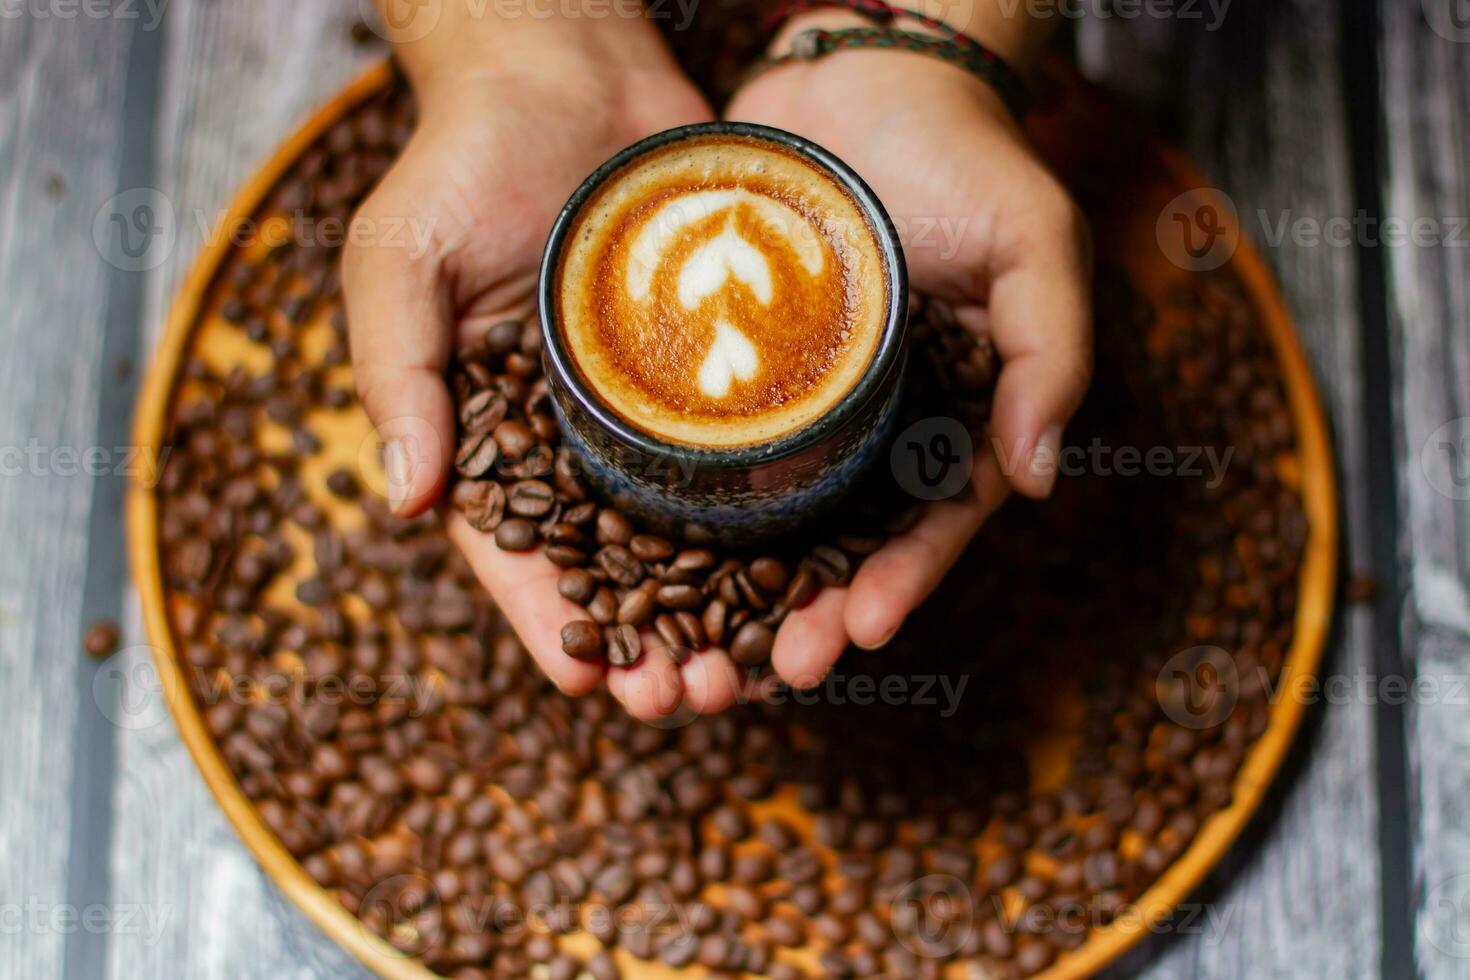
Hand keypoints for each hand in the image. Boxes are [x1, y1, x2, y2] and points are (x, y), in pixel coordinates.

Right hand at [344, 14, 732, 719]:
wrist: (566, 64)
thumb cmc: (465, 156)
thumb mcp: (401, 259)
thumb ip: (398, 374)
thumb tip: (407, 498)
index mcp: (494, 430)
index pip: (518, 551)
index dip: (551, 622)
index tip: (595, 683)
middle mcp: (581, 431)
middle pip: (618, 562)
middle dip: (655, 639)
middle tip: (697, 697)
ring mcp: (656, 402)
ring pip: (697, 525)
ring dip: (728, 603)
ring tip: (770, 659)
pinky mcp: (725, 362)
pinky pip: (756, 444)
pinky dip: (781, 508)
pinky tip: (821, 561)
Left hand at [726, 12, 1093, 684]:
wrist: (864, 72)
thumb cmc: (965, 154)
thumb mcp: (1036, 242)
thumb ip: (1053, 353)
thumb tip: (1036, 480)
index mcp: (945, 417)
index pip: (926, 522)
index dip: (898, 581)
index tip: (857, 631)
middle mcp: (865, 425)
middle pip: (833, 543)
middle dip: (801, 616)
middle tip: (762, 676)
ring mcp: (792, 401)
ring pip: (757, 517)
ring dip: (725, 595)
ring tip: (686, 654)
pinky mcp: (724, 367)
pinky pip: (693, 443)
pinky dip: (665, 505)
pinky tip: (623, 557)